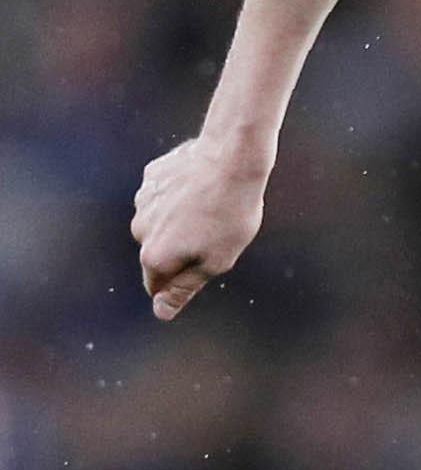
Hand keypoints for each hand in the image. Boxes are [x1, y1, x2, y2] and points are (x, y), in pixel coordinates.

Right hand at [130, 138, 267, 319]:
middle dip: (181, 249)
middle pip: (158, 252)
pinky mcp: (152, 176)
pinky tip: (202, 187)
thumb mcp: (215, 262)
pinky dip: (180, 196)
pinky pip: (164, 195)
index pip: (158, 285)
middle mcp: (139, 228)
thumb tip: (161, 311)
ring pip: (160, 222)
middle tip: (215, 233)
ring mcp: (143, 199)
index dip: (182, 281)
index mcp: (154, 256)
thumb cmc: (230, 214)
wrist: (232, 158)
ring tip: (211, 208)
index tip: (206, 263)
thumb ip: (184, 289)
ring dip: (180, 221)